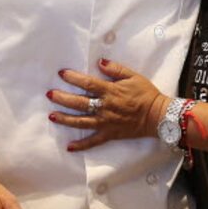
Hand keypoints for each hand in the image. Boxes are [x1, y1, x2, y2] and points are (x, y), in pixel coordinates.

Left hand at [49, 59, 166, 151]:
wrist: (158, 116)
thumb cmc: (146, 94)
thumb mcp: (133, 76)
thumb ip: (116, 69)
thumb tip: (100, 62)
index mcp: (110, 91)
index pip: (87, 83)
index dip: (73, 78)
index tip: (62, 74)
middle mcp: (104, 107)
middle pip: (79, 103)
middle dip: (62, 98)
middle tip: (50, 94)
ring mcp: (106, 122)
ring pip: (81, 121)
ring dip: (66, 119)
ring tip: (52, 116)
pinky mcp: (110, 134)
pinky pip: (93, 141)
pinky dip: (81, 145)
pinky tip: (69, 146)